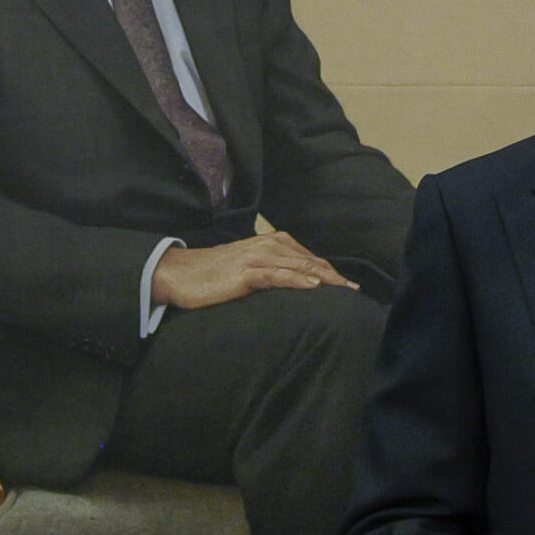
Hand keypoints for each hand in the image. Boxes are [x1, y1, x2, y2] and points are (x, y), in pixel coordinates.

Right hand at [152, 234, 357, 311]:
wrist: (179, 274)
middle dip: (333, 275)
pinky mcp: (245, 272)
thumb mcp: (247, 270)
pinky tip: (313, 285)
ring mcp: (255, 257)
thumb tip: (292, 285)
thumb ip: (270, 272)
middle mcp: (266, 245)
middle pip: (308, 260)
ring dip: (323, 277)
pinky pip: (276, 275)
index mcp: (269, 243)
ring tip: (344, 289)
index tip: (348, 286)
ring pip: (297, 265)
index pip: (307, 257)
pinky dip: (296, 279)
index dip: (329, 271)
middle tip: (355, 291)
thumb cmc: (213, 275)